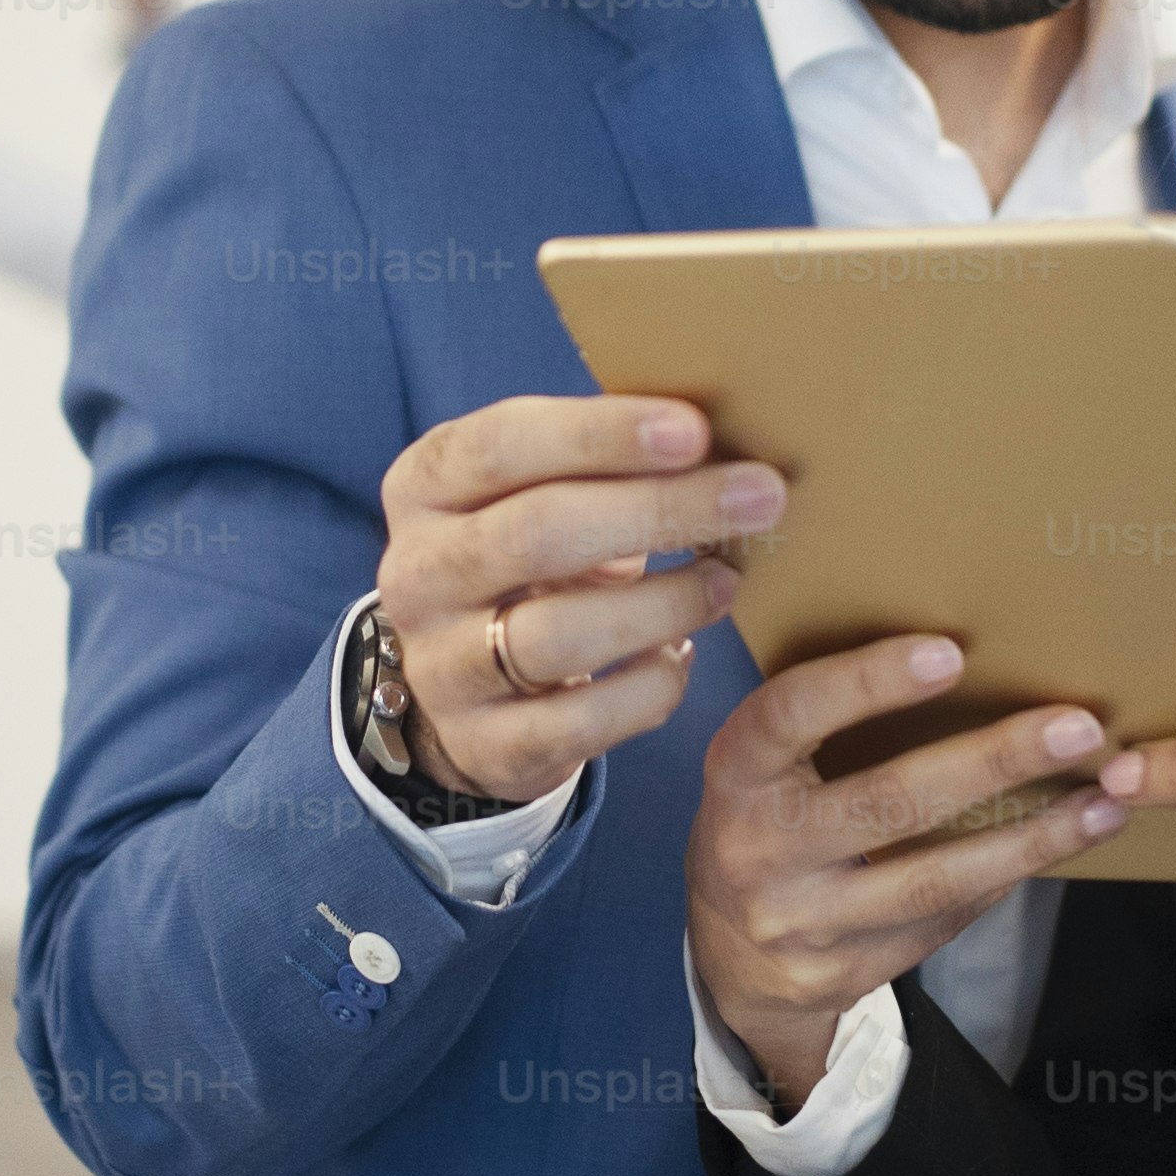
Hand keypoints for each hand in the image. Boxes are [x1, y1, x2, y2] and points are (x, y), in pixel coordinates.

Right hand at [371, 393, 770, 817]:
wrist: (469, 681)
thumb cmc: (531, 557)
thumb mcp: (534, 493)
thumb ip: (598, 462)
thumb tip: (721, 438)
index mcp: (425, 487)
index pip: (502, 444)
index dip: (601, 435)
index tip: (696, 431)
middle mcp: (417, 574)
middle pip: (536, 532)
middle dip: (660, 510)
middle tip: (759, 497)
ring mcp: (441, 667)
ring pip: (556, 635)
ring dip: (662, 604)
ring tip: (725, 583)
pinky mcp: (482, 744)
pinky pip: (579, 722)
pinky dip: (648, 687)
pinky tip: (681, 655)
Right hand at [690, 635, 1127, 1110]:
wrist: (734, 961)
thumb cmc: (768, 821)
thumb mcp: (763, 767)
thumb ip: (819, 720)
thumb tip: (959, 654)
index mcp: (735, 776)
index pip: (791, 716)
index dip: (866, 682)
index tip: (950, 652)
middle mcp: (757, 850)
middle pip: (888, 803)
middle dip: (993, 761)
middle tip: (1078, 727)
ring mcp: (800, 922)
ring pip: (933, 880)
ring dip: (1032, 839)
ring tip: (1105, 804)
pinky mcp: (841, 974)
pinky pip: (941, 922)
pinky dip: (1004, 879)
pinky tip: (1055, 847)